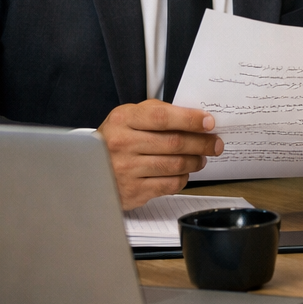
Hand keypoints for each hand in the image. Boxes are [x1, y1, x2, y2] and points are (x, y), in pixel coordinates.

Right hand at [98, 100, 222, 209]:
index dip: (190, 119)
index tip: (209, 122)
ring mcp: (126, 169)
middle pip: (174, 143)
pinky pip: (170, 184)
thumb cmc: (115, 140)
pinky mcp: (133, 190)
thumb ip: (158, 112)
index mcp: (123, 120)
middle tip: (215, 143)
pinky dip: (183, 178)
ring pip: (175, 165)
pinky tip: (184, 172)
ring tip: (201, 158)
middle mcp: (122, 144)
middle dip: (202, 143)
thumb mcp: (129, 117)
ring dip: (195, 161)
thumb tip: (195, 117)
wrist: (88, 169)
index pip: (163, 117)